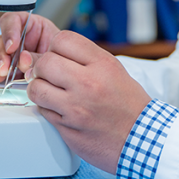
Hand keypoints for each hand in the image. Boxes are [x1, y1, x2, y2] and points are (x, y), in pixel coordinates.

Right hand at [0, 12, 59, 83]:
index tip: (12, 46)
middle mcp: (15, 40)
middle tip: (5, 68)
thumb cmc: (63, 60)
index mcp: (30, 27)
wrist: (65, 78)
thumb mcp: (55, 55)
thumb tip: (22, 61)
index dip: (9, 31)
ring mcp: (5, 55)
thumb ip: (39, 57)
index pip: (12, 20)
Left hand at [25, 30, 149, 173]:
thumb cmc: (128, 105)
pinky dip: (46, 109)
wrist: (141, 138)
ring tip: (50, 92)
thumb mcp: (114, 71)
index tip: (58, 55)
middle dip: (42, 67)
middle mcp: (88, 84)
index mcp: (102, 65)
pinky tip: (59, 109)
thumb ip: (84, 59)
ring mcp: (76, 108)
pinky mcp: (68, 128)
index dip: (55, 46)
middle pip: (45, 62)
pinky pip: (42, 112)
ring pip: (37, 88)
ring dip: (39, 89)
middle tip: (49, 74)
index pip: (63, 39)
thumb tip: (47, 53)